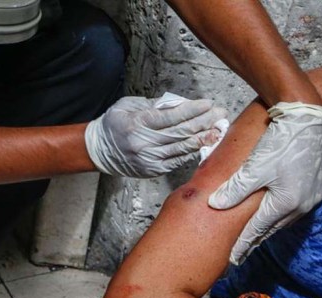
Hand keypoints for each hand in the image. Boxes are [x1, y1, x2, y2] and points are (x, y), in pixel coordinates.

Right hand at [85, 96, 226, 176]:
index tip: (208, 103)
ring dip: (204, 138)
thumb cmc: (115, 124)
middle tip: (221, 114)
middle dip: (204, 122)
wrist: (100, 151)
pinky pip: (178, 160)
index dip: (193, 110)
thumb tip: (181, 104)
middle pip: (182, 132)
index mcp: (137, 123)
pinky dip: (192, 152)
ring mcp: (149, 159)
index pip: (172, 116)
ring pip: (183, 148)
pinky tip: (205, 144)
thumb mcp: (128, 105)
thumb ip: (154, 105)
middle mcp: (144, 142)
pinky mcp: (153, 170)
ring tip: (219, 130)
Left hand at [208, 102, 321, 264]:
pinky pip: (299, 206)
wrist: (308, 118)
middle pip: (273, 227)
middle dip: (256, 239)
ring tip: (257, 234)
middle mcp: (302, 205)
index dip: (243, 245)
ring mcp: (313, 196)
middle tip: (242, 250)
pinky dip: (285, 212)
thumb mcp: (254, 167)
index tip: (232, 259)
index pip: (258, 230)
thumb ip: (234, 189)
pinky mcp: (320, 185)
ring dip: (271, 226)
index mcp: (285, 203)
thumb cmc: (280, 141)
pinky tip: (278, 211)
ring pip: (287, 218)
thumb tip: (215, 205)